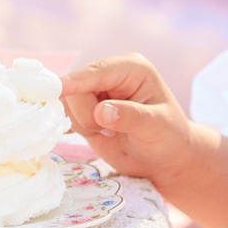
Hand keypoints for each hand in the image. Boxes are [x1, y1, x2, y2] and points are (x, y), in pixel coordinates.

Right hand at [61, 55, 199, 181]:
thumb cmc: (168, 138)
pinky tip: (95, 134)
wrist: (164, 159)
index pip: (97, 72)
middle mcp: (110, 75)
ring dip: (82, 123)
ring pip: (67, 103)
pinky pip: (65, 114)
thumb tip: (101, 112)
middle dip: (86, 115)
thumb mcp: (157, 128)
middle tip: (109, 131)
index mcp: (132, 68)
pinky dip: (75, 127)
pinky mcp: (85, 109)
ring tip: (108, 133)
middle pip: (76, 88)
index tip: (59, 89)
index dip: (77, 81)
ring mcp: (95, 92)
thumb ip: (132, 117)